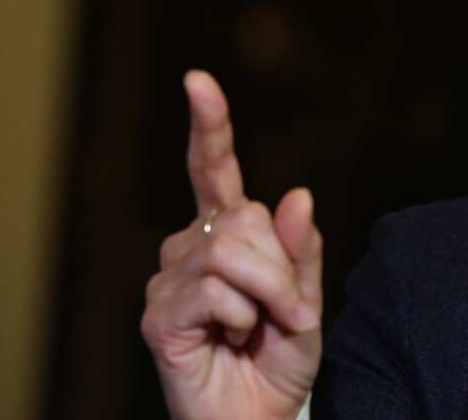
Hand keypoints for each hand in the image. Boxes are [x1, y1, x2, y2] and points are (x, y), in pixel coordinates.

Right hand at [142, 70, 322, 419]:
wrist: (263, 415)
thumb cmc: (281, 355)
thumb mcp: (308, 296)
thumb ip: (301, 247)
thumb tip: (296, 192)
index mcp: (227, 231)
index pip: (212, 168)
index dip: (208, 125)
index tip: (197, 81)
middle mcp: (190, 246)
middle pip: (244, 216)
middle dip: (283, 265)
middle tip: (290, 310)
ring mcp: (169, 279)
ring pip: (232, 251)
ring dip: (270, 293)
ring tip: (264, 327)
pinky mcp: (159, 315)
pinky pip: (214, 291)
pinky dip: (243, 316)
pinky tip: (231, 339)